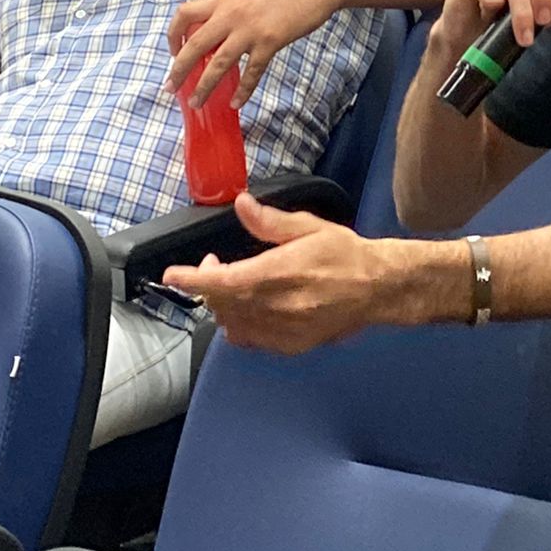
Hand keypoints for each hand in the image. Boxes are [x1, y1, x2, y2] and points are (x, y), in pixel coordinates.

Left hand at [159, 194, 416, 353]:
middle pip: (221, 304)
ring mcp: (283, 330)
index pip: (221, 282)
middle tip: (217, 264)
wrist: (378, 289)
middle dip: (208, 284)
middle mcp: (276, 307)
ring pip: (231, 324)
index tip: (171, 275)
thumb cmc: (344, 253)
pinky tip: (248, 309)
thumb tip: (241, 204)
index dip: (191, 280)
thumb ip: (270, 221)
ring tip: (233, 286)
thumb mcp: (309, 227)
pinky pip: (250, 340)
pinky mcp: (291, 345)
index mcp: (278, 273)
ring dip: (222, 305)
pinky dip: (239, 325)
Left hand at [165, 0, 335, 107]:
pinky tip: (237, 103)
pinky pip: (252, 71)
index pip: (184, 14)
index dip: (173, 35)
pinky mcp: (270, 41)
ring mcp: (250, 29)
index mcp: (223, 1)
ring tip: (197, 103)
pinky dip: (243, 90)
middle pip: (194, 44)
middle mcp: (231, 14)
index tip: (173, 53)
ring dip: (205, 86)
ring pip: (219, 63)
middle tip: (170, 88)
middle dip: (178, 69)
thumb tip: (216, 39)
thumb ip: (230, 15)